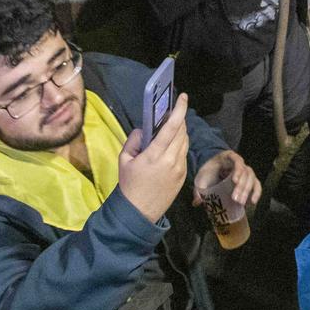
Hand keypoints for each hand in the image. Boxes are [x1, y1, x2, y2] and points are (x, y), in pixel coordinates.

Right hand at [118, 94, 190, 222]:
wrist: (139, 213)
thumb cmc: (129, 185)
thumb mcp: (124, 160)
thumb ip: (134, 140)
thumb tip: (145, 130)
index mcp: (155, 155)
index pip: (172, 126)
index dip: (179, 109)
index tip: (182, 97)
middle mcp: (171, 160)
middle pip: (182, 131)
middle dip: (179, 118)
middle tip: (172, 112)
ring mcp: (180, 168)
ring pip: (185, 142)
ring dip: (181, 132)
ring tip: (170, 128)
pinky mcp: (184, 176)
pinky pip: (184, 154)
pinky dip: (180, 145)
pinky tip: (170, 147)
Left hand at [193, 149, 261, 209]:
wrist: (211, 171)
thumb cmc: (207, 172)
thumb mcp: (201, 178)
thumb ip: (199, 190)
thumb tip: (197, 202)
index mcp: (228, 158)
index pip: (237, 160)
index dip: (238, 170)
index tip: (234, 181)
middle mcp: (240, 163)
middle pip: (246, 172)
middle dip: (242, 186)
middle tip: (235, 199)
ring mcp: (245, 171)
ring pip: (252, 179)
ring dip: (247, 191)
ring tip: (241, 203)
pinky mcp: (248, 180)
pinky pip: (256, 184)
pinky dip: (256, 193)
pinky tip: (252, 202)